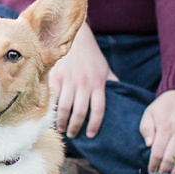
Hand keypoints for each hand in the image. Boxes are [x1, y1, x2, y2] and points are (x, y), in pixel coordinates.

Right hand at [49, 23, 117, 139]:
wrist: (75, 38)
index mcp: (98, 83)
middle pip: (80, 112)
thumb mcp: (105, 69)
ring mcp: (69, 80)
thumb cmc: (91, 55)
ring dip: (62, 122)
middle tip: (73, 135)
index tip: (90, 135)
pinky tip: (50, 116)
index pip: (98, 110)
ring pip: (65, 108)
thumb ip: (112, 83)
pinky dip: (51, 109)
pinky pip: (53, 97)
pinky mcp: (56, 77)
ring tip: (62, 129)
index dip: (94, 125)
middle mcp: (84, 84)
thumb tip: (123, 97)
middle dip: (76, 127)